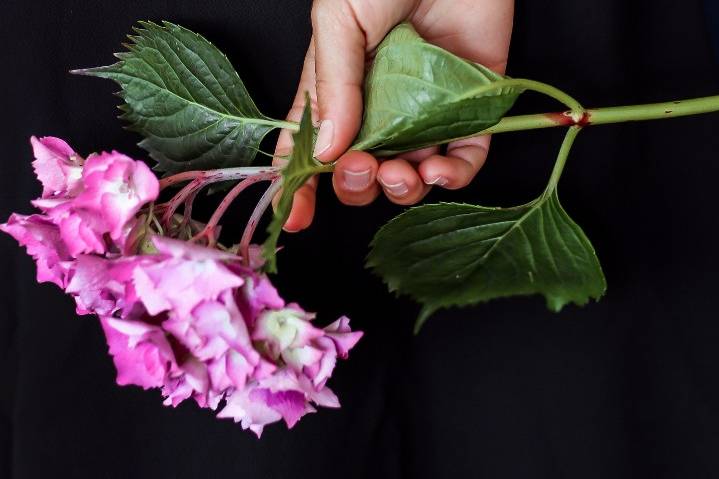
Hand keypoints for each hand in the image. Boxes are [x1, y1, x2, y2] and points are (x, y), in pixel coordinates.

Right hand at [275, 0, 513, 231]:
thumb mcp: (339, 21)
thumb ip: (332, 87)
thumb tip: (326, 151)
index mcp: (337, 91)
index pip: (311, 149)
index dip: (298, 187)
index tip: (294, 215)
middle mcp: (377, 110)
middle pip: (360, 173)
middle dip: (357, 186)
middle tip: (363, 166)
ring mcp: (422, 114)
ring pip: (409, 176)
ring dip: (402, 189)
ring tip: (402, 173)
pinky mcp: (469, 112)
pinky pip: (462, 160)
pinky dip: (453, 176)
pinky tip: (440, 170)